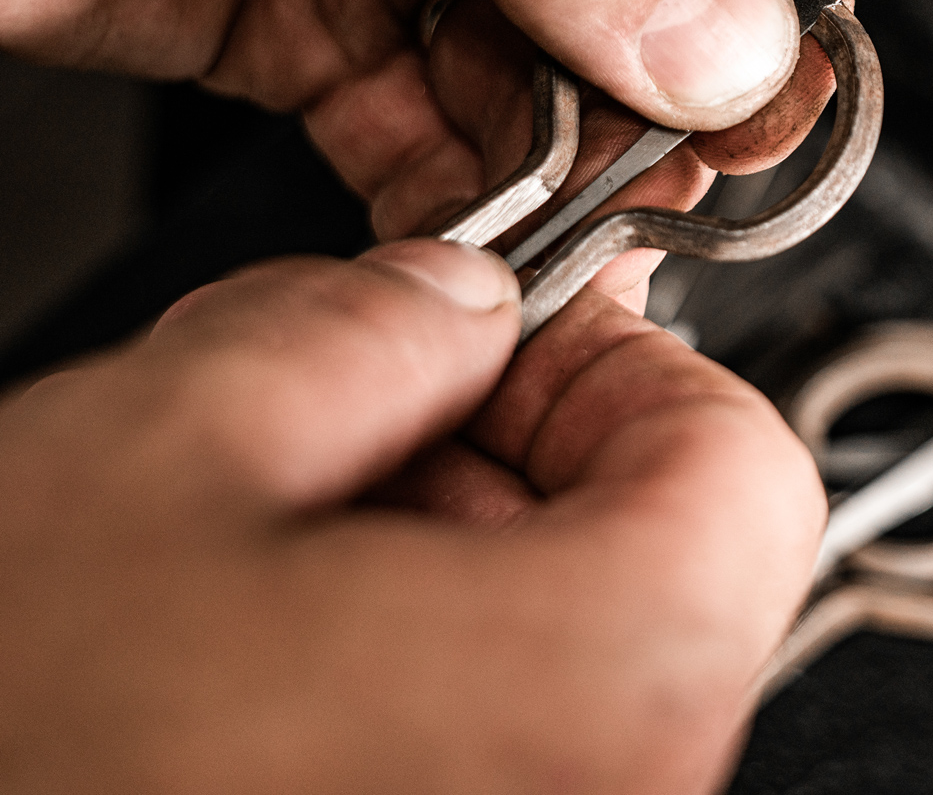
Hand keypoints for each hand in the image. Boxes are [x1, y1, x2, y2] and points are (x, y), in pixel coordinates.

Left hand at [0, 0, 850, 246]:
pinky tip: (490, 240)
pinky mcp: (304, 6)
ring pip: (554, 55)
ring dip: (577, 155)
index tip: (788, 92)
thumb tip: (731, 31)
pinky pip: (432, 120)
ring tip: (590, 230)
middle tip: (690, 184)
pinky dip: (466, 195)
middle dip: (676, 77)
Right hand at [0, 239, 822, 792]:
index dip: (624, 363)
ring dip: (444, 560)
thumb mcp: (164, 452)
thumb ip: (366, 330)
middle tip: (363, 411)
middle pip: (661, 563)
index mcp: (600, 682)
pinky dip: (413, 666)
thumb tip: (456, 298)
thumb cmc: (8, 755)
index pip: (744, 466)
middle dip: (511, 454)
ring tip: (263, 539)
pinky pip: (500, 749)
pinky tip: (257, 645)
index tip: (515, 330)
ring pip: (572, 657)